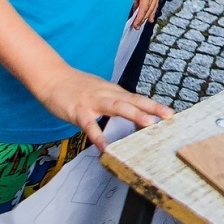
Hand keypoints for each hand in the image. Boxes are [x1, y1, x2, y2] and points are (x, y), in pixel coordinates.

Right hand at [33, 65, 172, 150]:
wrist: (52, 77)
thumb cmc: (77, 87)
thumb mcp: (100, 92)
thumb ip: (114, 103)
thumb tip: (131, 115)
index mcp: (113, 91)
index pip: (137, 99)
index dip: (154, 105)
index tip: (170, 113)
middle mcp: (107, 94)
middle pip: (133, 100)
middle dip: (152, 108)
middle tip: (168, 116)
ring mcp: (93, 102)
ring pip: (117, 107)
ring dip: (134, 114)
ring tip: (149, 124)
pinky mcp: (78, 111)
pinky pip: (90, 125)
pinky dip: (98, 135)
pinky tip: (105, 147)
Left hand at [133, 0, 160, 26]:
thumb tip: (132, 10)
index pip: (144, 9)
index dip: (139, 18)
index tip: (135, 25)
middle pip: (149, 8)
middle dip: (143, 18)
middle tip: (136, 27)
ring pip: (153, 5)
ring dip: (148, 15)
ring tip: (144, 24)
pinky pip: (155, 1)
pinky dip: (153, 8)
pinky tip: (152, 16)